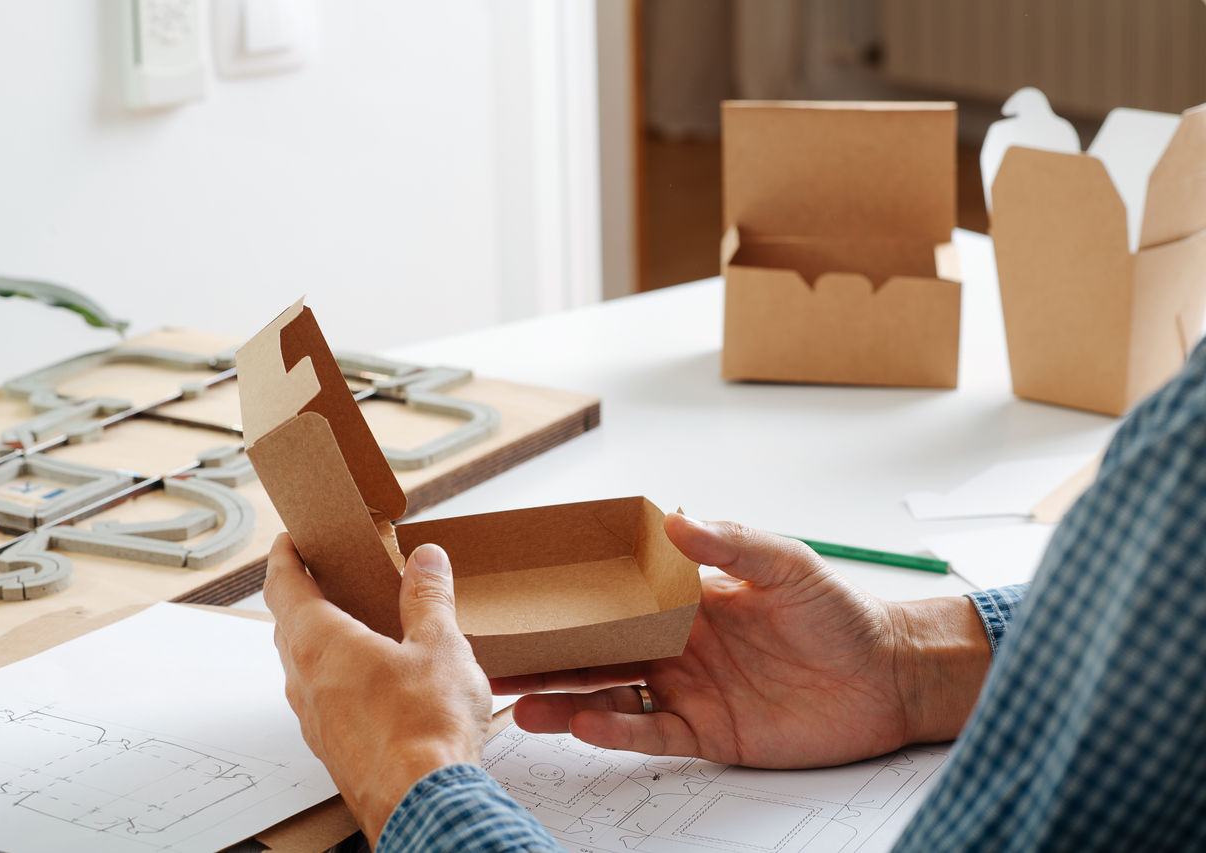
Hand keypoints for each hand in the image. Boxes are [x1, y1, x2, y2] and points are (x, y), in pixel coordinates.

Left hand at [264, 534, 491, 843]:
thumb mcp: (439, 645)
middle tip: (327, 576)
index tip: (288, 540)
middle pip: (288, 624)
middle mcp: (305, 679)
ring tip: (358, 626)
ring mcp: (314, 718)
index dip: (283, 557)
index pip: (283, 585)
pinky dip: (337, 677)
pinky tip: (374, 682)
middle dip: (304, 595)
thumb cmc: (424, 727)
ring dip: (320, 640)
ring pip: (303, 665)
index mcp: (321, 642)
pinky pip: (322, 699)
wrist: (422, 803)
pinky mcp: (331, 747)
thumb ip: (429, 598)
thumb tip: (427, 561)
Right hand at [495, 515, 989, 768]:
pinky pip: (651, 733)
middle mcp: (678, 647)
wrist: (888, 675)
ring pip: (612, 697)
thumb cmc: (840, 613)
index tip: (528, 594)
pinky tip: (585, 723)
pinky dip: (617, 731)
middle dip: (549, 655)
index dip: (573, 598)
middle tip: (500, 655)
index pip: (617, 599)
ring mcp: (690, 691)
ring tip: (521, 701)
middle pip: (599, 653)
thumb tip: (675, 519)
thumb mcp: (788, 564)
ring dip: (566, 699)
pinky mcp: (709, 733)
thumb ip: (732, 543)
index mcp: (687, 602)